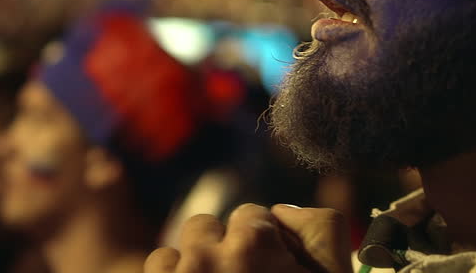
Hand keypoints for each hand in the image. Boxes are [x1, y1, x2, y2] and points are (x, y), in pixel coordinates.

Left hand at [144, 203, 352, 272]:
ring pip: (172, 252)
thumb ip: (321, 229)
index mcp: (253, 244)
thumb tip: (283, 209)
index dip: (262, 245)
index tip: (270, 272)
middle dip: (220, 251)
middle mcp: (206, 256)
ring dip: (188, 269)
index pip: (250, 217)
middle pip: (205, 227)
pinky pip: (154, 271)